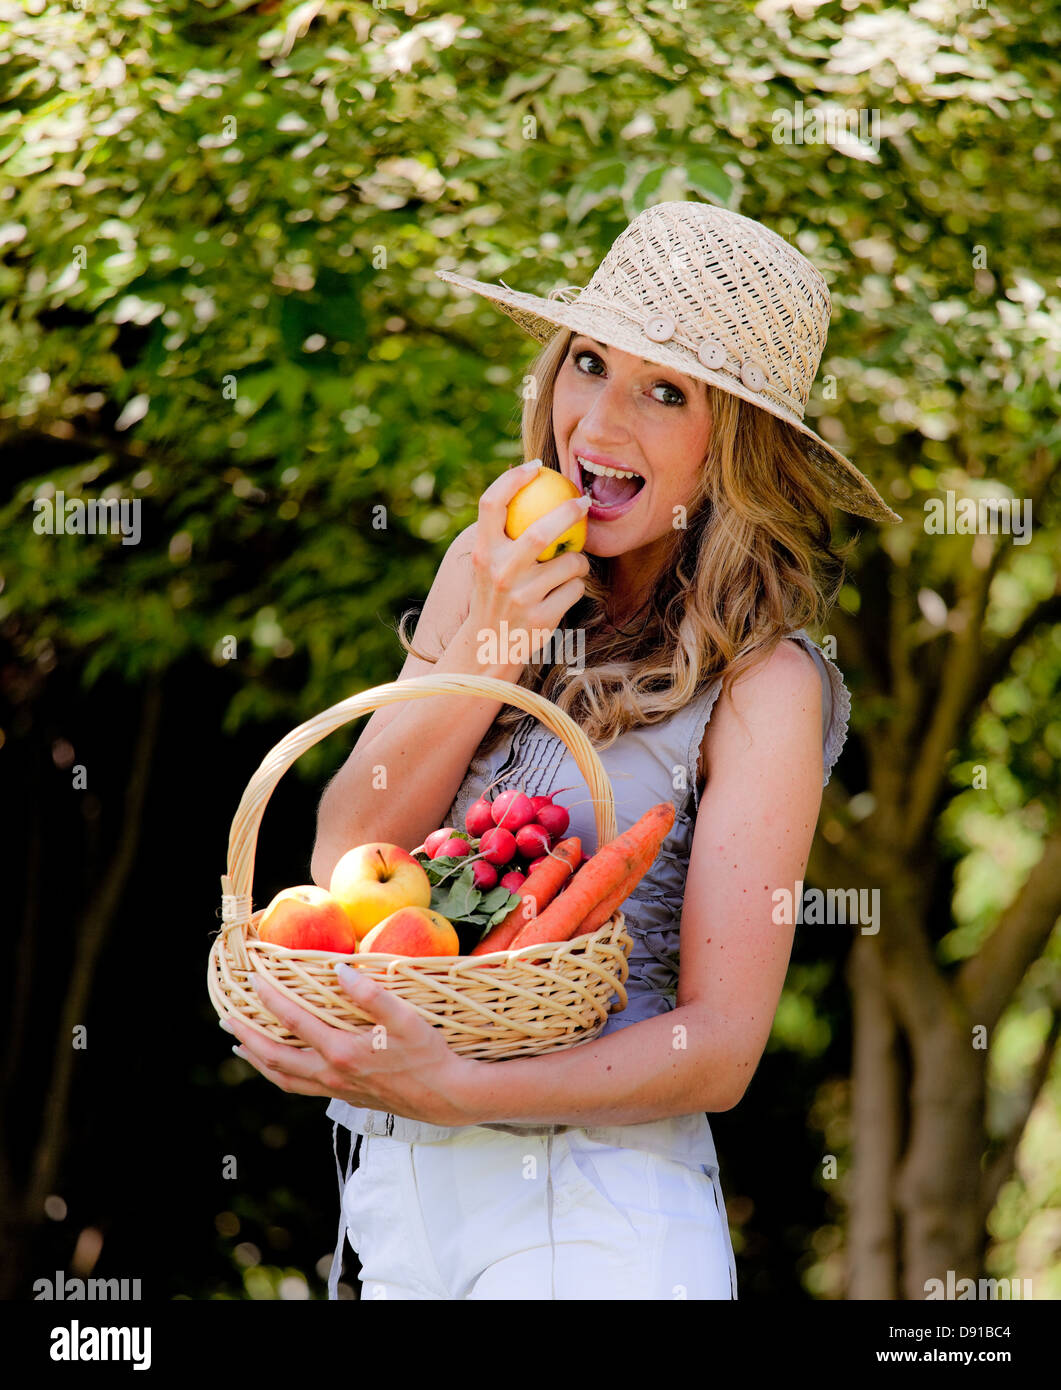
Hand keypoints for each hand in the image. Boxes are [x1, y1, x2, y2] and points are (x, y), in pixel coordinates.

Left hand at [222, 966, 476, 1127]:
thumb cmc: (429, 1055)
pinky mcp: (344, 1096)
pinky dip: (280, 1074)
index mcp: (341, 1052)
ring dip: (258, 1060)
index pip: (294, 1021)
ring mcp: (335, 1089)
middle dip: (248, 1036)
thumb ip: (371, 994)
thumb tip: (339, 969)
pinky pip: (299, 1087)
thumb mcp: (406, 1019)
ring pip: (284, 1078)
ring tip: (241, 1046)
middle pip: (275, 1056)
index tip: (253, 979)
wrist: (445, 1098)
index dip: (270, 999)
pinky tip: (281, 1065)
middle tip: (227, 1019)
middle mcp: (331, 1074)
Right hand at [469, 459, 591, 660]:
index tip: (536, 467)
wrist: (490, 647)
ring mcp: (521, 598)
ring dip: (578, 561)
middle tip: (583, 502)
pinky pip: (575, 588)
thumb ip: (502, 532)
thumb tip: (528, 482)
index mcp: (482, 553)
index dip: (513, 479)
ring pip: (569, 563)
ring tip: (571, 564)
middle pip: (541, 532)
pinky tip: (564, 592)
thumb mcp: (488, 563)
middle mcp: (499, 573)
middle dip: (568, 513)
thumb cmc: (496, 594)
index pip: (491, 504)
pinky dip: (576, 586)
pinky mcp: (542, 618)